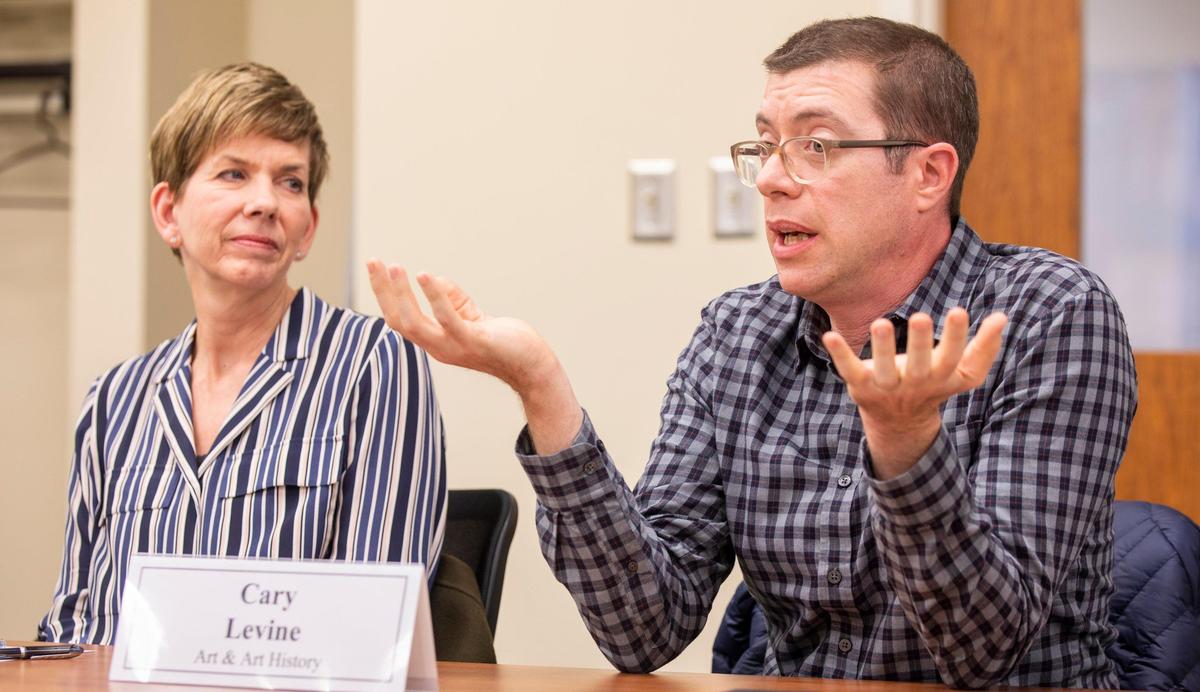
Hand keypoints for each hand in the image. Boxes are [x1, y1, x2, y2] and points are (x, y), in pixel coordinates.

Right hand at [366, 260, 557, 391]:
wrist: (531, 365)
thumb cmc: (502, 341)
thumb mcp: (469, 315)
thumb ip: (450, 298)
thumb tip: (431, 280)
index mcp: (434, 341)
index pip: (399, 319)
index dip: (384, 295)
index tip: (375, 267)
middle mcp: (438, 347)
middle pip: (399, 321)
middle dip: (383, 291)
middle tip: (373, 262)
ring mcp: (454, 347)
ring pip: (415, 323)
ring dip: (401, 295)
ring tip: (394, 268)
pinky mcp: (473, 341)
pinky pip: (447, 319)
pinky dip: (434, 297)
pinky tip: (425, 277)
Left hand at [821, 308, 1007, 478]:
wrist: (900, 422)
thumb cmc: (933, 385)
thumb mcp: (962, 374)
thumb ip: (984, 348)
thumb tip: (1003, 317)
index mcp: (941, 377)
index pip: (954, 358)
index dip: (958, 338)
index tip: (960, 311)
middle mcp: (915, 384)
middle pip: (920, 366)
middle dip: (922, 343)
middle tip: (923, 316)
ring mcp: (886, 386)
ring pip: (884, 369)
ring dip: (882, 347)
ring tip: (881, 322)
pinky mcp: (860, 386)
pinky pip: (849, 369)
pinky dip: (840, 354)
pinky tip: (829, 336)